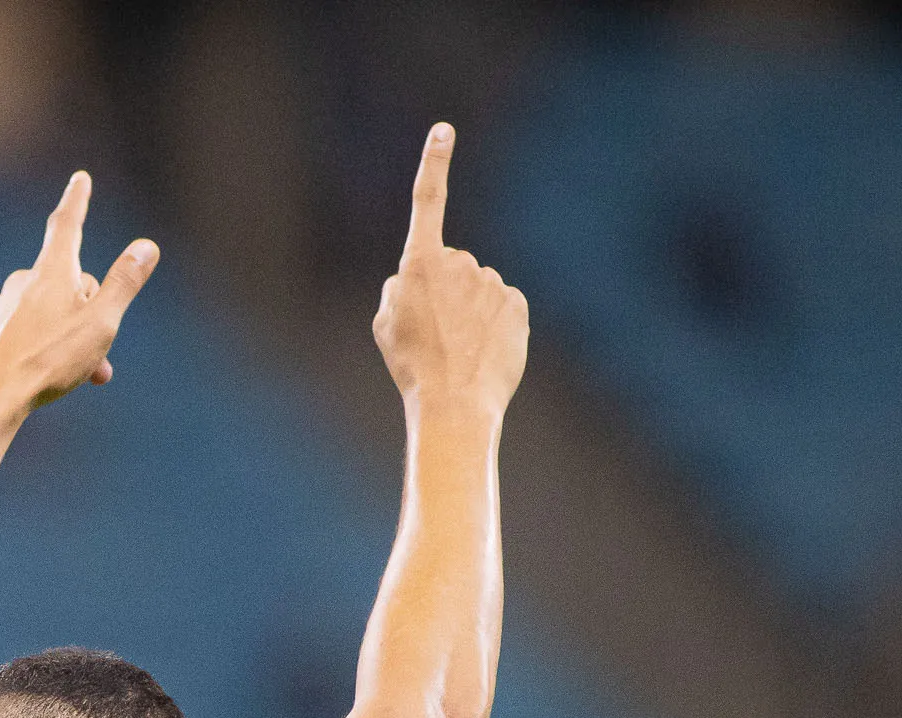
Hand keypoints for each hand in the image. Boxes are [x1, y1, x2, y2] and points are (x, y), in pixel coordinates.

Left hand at [0, 172, 157, 419]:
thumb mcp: (100, 323)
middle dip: (92, 311)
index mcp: (52, 272)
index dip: (77, 200)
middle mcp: (24, 281)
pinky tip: (47, 373)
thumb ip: (124, 283)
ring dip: (72, 335)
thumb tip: (146, 247)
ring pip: (51, 311)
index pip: (67, 224)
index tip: (81, 179)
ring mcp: (5, 305)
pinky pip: (29, 330)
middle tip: (101, 355)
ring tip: (81, 372)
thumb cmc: (50, 360)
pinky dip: (46, 346)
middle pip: (70, 282)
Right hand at [373, 124, 527, 422]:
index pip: (427, 202)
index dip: (433, 164)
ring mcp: (490, 281)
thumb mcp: (385, 324)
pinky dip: (494, 324)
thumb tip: (416, 280)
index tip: (444, 130)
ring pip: (478, 289)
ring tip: (459, 349)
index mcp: (419, 263)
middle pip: (452, 265)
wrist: (455, 403)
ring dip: (470, 311)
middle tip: (436, 334)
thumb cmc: (413, 366)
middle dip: (446, 291)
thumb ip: (398, 289)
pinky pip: (502, 305)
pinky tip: (482, 351)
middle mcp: (459, 262)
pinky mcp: (516, 302)